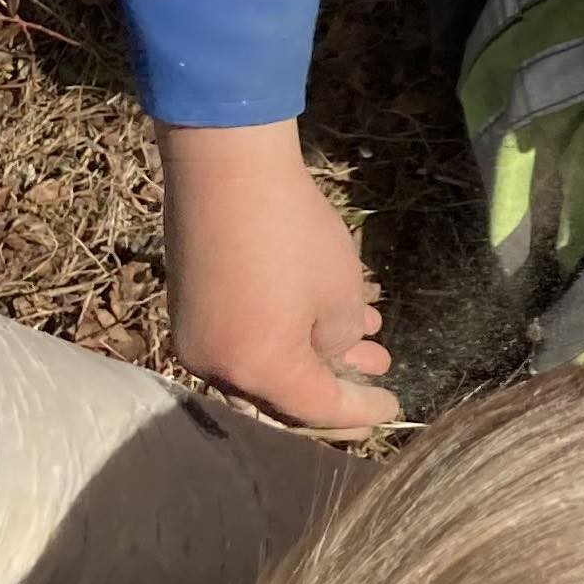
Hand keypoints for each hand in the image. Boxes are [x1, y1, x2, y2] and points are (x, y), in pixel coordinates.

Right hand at [158, 121, 399, 432]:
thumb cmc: (293, 235)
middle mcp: (218, 367)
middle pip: (283, 402)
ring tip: (370, 348)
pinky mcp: (190, 312)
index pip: (318, 410)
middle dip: (335, 392)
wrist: (226, 171)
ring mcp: (197, 340)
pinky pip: (242, 344)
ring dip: (316, 361)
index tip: (392, 407)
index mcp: (260, 370)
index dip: (360, 412)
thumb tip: (330, 354)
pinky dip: (285, 340)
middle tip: (376, 384)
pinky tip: (330, 319)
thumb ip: (340, 343)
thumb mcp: (340, 296)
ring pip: (264, 370)